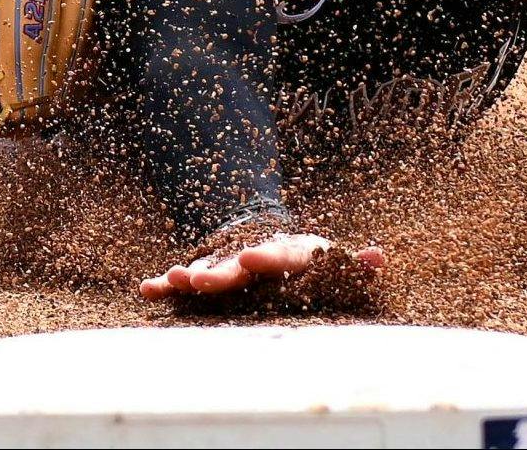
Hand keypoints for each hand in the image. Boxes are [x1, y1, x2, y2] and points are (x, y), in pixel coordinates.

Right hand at [138, 232, 384, 302]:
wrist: (269, 237)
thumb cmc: (310, 261)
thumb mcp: (333, 262)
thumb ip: (353, 265)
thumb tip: (379, 257)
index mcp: (288, 253)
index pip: (278, 255)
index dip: (264, 258)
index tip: (248, 259)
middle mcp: (253, 256)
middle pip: (235, 265)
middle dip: (217, 272)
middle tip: (198, 279)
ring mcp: (228, 264)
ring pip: (207, 269)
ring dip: (190, 275)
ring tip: (171, 280)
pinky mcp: (209, 276)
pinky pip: (186, 281)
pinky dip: (167, 285)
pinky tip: (148, 289)